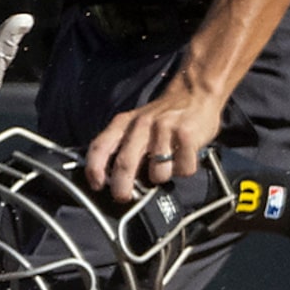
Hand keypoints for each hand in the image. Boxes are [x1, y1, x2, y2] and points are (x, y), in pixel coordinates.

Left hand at [84, 81, 225, 202]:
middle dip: (122, 187)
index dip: (94, 168)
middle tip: (124, 197)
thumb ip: (122, 145)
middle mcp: (142, 125)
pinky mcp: (187, 134)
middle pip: (125, 164)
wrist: (195, 92)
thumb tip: (110, 179)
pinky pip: (183, 169)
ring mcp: (165, 129)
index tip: (97, 185)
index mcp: (124, 123)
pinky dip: (184, 169)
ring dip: (162, 177)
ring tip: (167, 166)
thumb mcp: (135, 123)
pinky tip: (183, 158)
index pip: (101, 146)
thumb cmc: (162, 115)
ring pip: (158, 173)